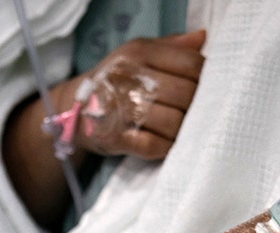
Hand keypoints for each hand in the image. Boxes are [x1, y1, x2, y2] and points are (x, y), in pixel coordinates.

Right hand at [65, 29, 205, 160]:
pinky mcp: (114, 138)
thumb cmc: (116, 80)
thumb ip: (171, 47)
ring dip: (183, 130)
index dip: (206, 79)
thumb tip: (202, 38)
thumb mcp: (138, 54)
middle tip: (196, 114)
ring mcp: (119, 109)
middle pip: (185, 94)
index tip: (206, 89)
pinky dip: (165, 147)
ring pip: (173, 122)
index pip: (191, 64)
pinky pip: (153, 146)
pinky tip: (165, 143)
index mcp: (138, 53)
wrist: (73, 110)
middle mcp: (128, 77)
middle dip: (197, 107)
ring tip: (182, 130)